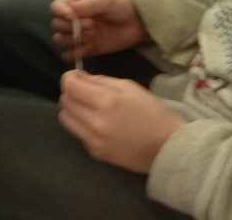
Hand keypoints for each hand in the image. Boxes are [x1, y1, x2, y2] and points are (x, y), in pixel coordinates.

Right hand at [50, 0, 148, 61]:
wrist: (138, 22)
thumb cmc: (120, 6)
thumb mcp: (105, 1)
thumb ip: (86, 5)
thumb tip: (68, 11)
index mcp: (73, 3)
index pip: (55, 8)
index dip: (60, 13)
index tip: (71, 17)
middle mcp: (71, 19)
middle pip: (56, 26)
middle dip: (70, 27)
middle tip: (91, 25)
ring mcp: (78, 35)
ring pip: (60, 40)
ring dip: (72, 40)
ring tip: (92, 36)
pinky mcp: (85, 49)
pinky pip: (69, 55)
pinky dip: (73, 54)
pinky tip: (86, 49)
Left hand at [58, 70, 183, 172]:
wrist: (166, 148)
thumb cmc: (151, 112)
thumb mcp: (129, 87)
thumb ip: (101, 81)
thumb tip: (78, 78)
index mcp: (106, 102)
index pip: (70, 86)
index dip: (69, 77)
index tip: (77, 76)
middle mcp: (95, 123)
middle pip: (65, 101)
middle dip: (71, 92)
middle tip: (84, 91)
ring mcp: (93, 141)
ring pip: (65, 119)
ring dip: (72, 109)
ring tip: (86, 107)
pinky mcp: (95, 154)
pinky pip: (77, 133)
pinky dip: (81, 125)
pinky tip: (96, 123)